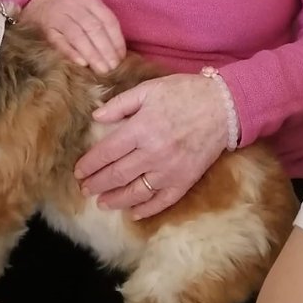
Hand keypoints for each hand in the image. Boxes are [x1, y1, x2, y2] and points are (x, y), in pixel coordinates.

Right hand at [22, 0, 125, 73]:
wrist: (42, 6)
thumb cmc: (73, 13)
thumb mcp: (89, 11)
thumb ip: (103, 27)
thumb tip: (119, 54)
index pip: (107, 20)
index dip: (116, 40)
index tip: (121, 57)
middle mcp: (73, 4)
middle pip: (93, 28)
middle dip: (105, 49)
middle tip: (113, 67)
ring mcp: (58, 16)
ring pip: (78, 36)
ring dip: (92, 54)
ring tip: (102, 69)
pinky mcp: (47, 30)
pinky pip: (60, 43)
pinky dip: (72, 53)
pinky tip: (83, 64)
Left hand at [74, 73, 228, 218]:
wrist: (224, 106)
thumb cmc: (184, 93)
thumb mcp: (149, 89)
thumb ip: (121, 104)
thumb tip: (96, 116)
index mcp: (141, 129)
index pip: (107, 152)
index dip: (90, 164)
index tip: (78, 171)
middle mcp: (153, 153)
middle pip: (117, 175)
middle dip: (97, 184)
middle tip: (84, 189)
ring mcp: (169, 170)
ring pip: (136, 192)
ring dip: (115, 199)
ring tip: (101, 203)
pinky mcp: (185, 181)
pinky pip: (162, 201)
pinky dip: (146, 209)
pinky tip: (133, 213)